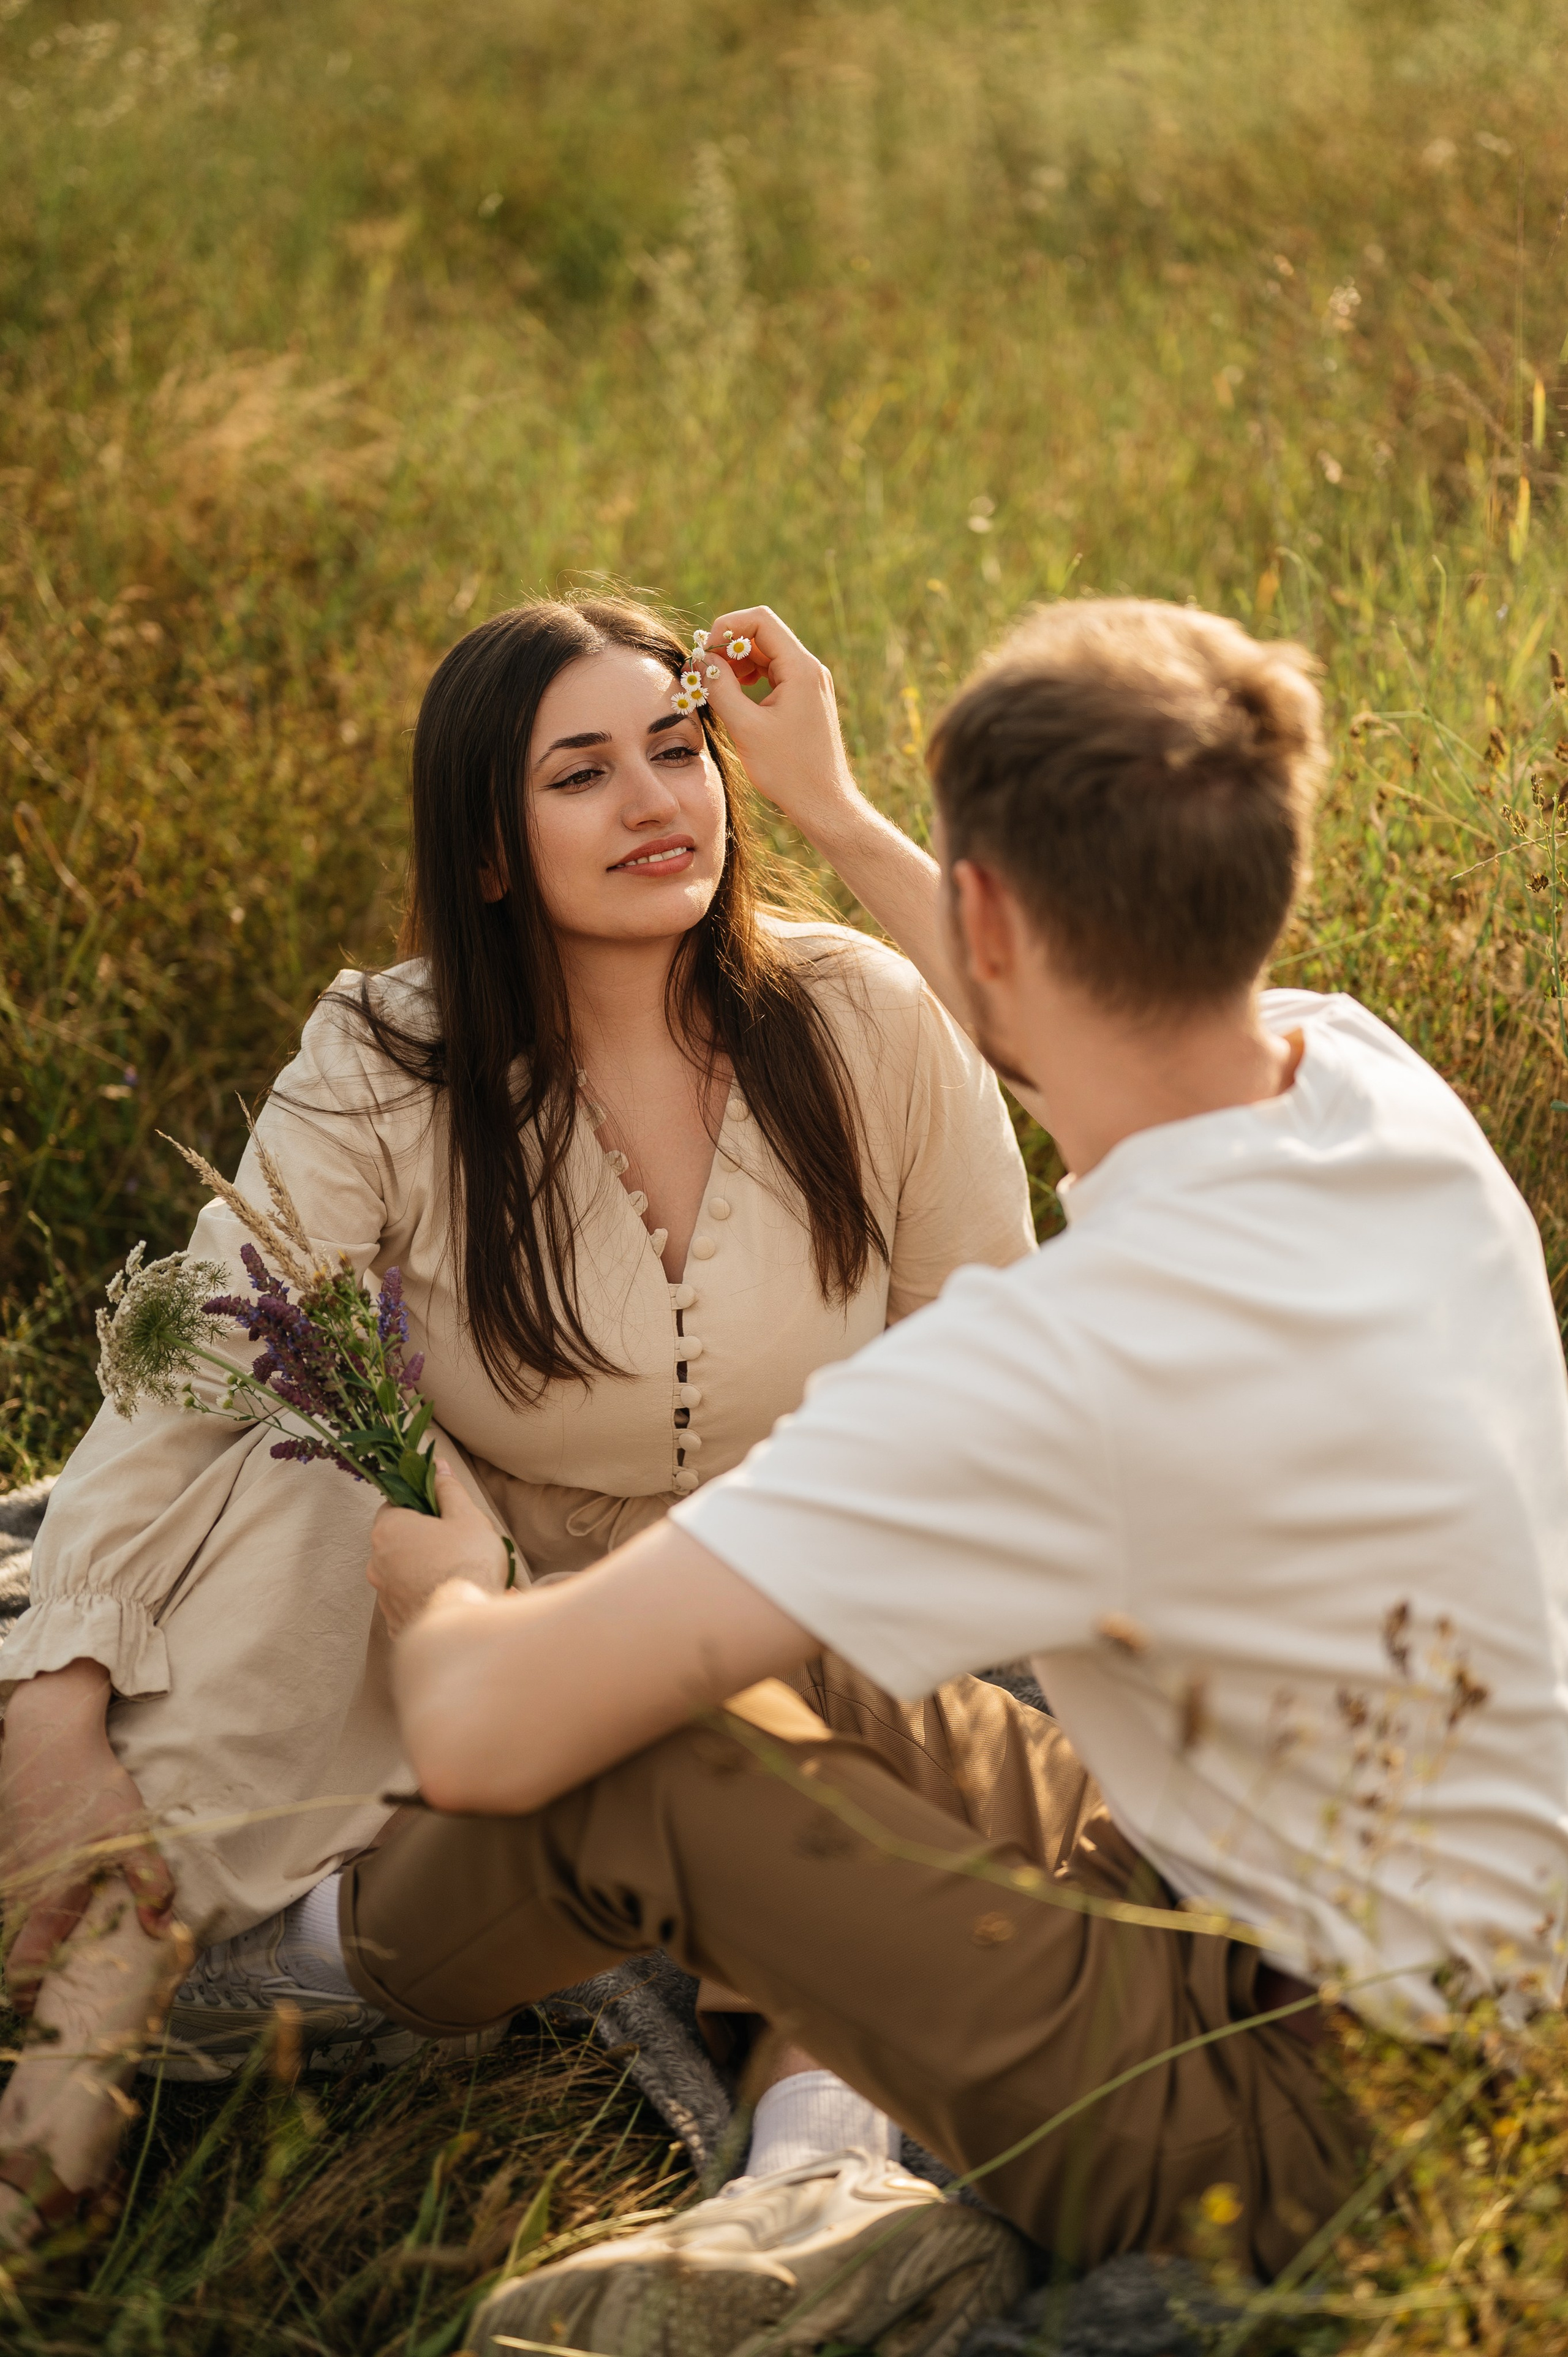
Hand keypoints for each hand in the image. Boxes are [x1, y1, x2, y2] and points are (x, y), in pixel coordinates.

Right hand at [0, 1659, 175, 2015]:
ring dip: (27, 1938)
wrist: (50, 1739)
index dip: (29, 1993)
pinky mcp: (12, 1849)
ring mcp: (11, 1870)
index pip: (26, 1965)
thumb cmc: (92, 1789)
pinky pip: (14, 1892)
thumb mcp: (131, 1834)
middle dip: (27, 1973)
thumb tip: (161, 1930)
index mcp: (48, 1898)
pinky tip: (50, 1901)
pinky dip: (26, 1907)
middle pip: (14, 1947)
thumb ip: (149, 1883)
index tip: (38, 2011)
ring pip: (12, 1919)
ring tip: (51, 1956)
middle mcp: (21, 1891)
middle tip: (46, 1993)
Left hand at [367, 1457, 510, 1636]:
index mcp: (388, 1530)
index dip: (419, 1505)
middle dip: (422, 1538)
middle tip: (455, 1542)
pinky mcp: (393, 1622)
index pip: (394, 1505)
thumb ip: (448, 1490)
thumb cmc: (466, 1563)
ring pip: (401, 1572)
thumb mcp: (467, 1517)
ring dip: (421, 1569)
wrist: (465, 1624)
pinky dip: (422, 1597)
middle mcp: (377, 1563)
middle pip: (397, 1540)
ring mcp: (383, 1596)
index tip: (441, 1512)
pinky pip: (407, 1601)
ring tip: (456, 1573)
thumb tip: (438, 1466)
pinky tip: (448, 1597)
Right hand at [698, 607, 866, 853]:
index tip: (704, 651)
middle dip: (729, 645)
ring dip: (737, 662)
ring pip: (767, 653)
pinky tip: (733, 696)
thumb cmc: (788, 771)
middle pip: (763, 633)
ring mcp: (809, 683)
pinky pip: (774, 673)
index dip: (727, 627)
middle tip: (704, 669)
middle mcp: (810, 669)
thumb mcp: (745, 728)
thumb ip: (720, 688)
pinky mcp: (805, 699)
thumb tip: (702, 660)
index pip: (760, 620)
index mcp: (801, 669)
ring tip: (714, 684)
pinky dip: (750, 677)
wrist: (823, 802)